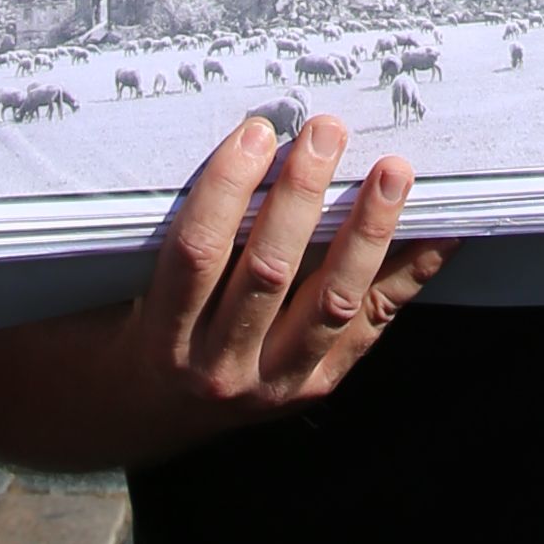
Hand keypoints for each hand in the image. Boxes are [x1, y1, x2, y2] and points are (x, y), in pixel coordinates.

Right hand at [0, 110, 442, 476]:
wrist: (125, 416)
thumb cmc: (109, 322)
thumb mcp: (98, 285)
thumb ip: (118, 227)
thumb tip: (118, 130)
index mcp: (155, 345)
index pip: (193, 259)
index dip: (224, 193)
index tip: (252, 129)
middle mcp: (216, 374)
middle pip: (267, 275)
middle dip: (300, 197)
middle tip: (325, 127)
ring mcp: (271, 388)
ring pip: (329, 305)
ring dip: (366, 234)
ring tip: (393, 168)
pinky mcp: (311, 388)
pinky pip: (369, 331)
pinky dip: (409, 279)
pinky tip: (446, 230)